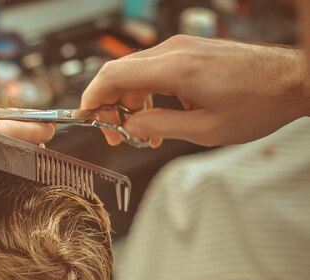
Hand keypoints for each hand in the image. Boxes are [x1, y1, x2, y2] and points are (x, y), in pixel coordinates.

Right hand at [82, 35, 309, 146]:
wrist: (293, 81)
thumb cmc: (259, 102)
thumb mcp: (205, 129)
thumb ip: (159, 125)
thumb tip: (129, 127)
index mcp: (175, 68)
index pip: (113, 74)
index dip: (93, 96)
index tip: (86, 116)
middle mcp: (174, 51)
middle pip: (120, 73)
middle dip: (110, 105)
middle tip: (116, 134)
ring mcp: (182, 48)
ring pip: (136, 73)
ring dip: (131, 103)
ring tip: (143, 132)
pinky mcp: (190, 53)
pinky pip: (155, 71)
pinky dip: (148, 94)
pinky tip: (159, 117)